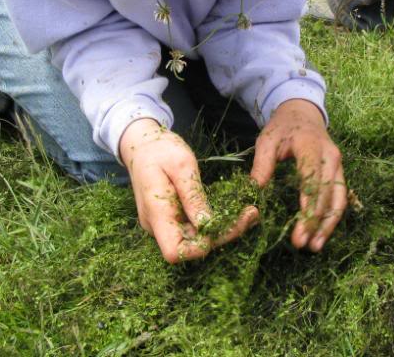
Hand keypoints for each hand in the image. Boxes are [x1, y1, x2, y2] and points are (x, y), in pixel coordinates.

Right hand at [119, 119, 258, 263]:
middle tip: (252, 213)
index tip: (225, 226)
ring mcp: (163, 222)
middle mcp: (157, 225)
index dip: (199, 249)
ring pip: (195, 237)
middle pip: (190, 246)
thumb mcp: (181, 165)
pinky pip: (193, 226)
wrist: (141, 142)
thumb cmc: (159, 149)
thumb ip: (193, 196)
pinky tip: (234, 210)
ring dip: (222, 229)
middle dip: (223, 234)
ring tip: (249, 212)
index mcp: (156, 212)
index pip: (174, 252)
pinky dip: (214, 221)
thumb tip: (208, 224)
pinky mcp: (171, 216)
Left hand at [250, 99, 345, 251]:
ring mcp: (338, 165)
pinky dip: (332, 218)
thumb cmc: (283, 127)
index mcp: (311, 146)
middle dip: (316, 221)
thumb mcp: (267, 140)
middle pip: (328, 193)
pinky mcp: (339, 173)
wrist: (303, 113)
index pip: (313, 178)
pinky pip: (339, 198)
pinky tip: (321, 235)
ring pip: (339, 199)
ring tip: (315, 246)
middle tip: (302, 244)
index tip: (301, 228)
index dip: (309, 204)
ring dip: (329, 225)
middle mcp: (331, 156)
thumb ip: (262, 164)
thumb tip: (255, 192)